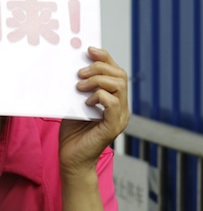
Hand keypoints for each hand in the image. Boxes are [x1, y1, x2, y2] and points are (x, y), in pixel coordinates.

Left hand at [59, 47, 128, 177]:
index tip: (90, 50)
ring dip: (97, 81)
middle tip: (80, 72)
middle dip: (100, 68)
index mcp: (116, 101)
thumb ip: (81, 90)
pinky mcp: (114, 126)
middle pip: (120, 76)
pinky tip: (86, 102)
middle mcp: (122, 107)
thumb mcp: (76, 105)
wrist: (71, 160)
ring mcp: (120, 117)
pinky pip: (113, 103)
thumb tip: (75, 68)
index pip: (117, 73)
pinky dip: (99, 97)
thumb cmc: (73, 135)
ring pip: (119, 86)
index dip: (106, 59)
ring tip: (80, 87)